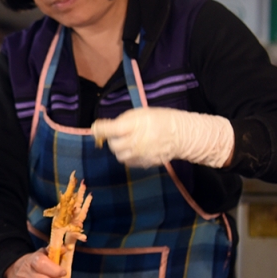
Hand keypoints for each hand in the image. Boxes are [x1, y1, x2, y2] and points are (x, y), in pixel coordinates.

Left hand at [90, 107, 233, 168]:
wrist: (181, 134)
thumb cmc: (159, 120)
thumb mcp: (141, 114)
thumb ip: (123, 121)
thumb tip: (105, 128)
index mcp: (135, 126)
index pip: (111, 130)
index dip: (100, 129)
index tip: (95, 127)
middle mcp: (137, 142)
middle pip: (113, 145)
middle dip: (112, 139)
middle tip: (117, 134)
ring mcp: (141, 155)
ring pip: (119, 156)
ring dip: (119, 149)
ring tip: (127, 141)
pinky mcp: (145, 163)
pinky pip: (129, 162)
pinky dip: (128, 156)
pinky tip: (134, 149)